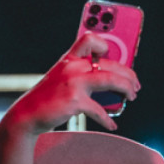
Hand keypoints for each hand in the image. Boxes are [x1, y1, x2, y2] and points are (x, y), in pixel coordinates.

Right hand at [4, 33, 139, 132]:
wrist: (27, 114)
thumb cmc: (48, 98)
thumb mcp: (62, 78)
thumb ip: (82, 75)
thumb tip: (112, 82)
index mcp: (69, 59)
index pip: (89, 39)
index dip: (104, 44)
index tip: (113, 54)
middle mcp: (72, 67)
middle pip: (109, 64)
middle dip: (128, 74)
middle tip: (135, 85)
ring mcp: (73, 83)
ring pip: (110, 80)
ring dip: (126, 89)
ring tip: (132, 96)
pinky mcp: (75, 101)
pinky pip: (99, 110)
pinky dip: (107, 119)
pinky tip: (112, 124)